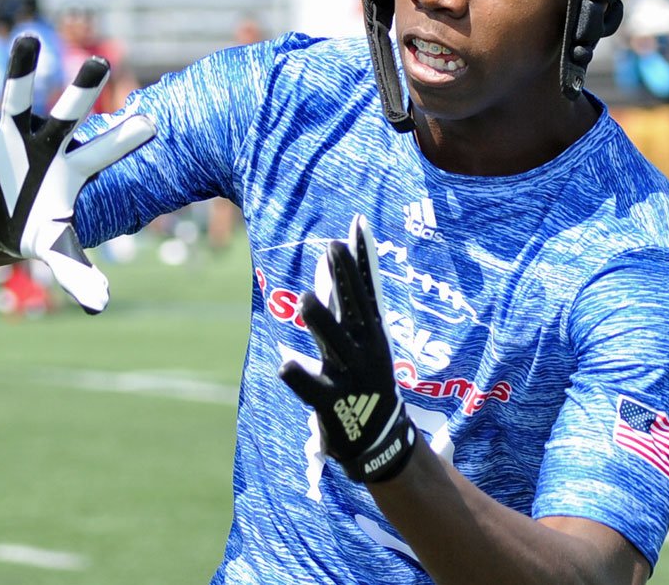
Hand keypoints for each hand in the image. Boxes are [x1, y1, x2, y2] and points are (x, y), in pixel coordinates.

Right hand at [0, 34, 154, 312]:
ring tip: (25, 37)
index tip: (152, 120)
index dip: (125, 139)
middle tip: (100, 60)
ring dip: (20, 69)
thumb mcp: (54, 248)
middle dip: (80, 89)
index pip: (104, 153)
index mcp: (72, 168)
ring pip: (18, 97)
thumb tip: (101, 304)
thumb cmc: (29, 227)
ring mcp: (12, 136)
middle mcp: (46, 143)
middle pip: (67, 114)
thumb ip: (76, 271)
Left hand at [279, 217, 417, 483]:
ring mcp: (352, 377)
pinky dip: (299, 375)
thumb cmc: (364, 382)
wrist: (382, 441)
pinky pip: (313, 387)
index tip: (356, 225)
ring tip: (306, 298)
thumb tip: (329, 265)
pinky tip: (286, 364)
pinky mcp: (333, 405)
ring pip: (335, 344)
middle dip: (344, 277)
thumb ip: (343, 307)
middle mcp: (366, 351)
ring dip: (322, 321)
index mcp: (372, 334)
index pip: (366, 289)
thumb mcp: (359, 342)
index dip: (361, 258)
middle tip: (332, 246)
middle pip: (355, 308)